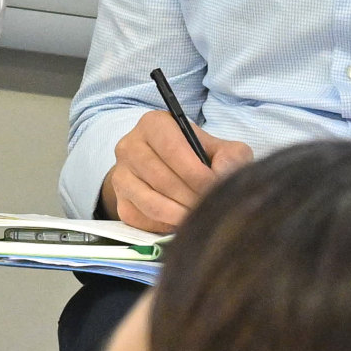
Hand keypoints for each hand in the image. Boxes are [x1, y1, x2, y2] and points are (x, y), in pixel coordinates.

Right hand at [98, 112, 251, 233]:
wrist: (173, 171)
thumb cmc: (199, 158)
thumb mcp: (222, 149)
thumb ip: (230, 157)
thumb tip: (222, 174)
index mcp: (153, 124)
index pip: (173, 150)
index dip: (198, 174)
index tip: (216, 188)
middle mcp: (129, 146)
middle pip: (162, 179)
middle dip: (191, 198)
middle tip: (211, 207)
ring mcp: (120, 175)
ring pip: (150, 202)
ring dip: (179, 215)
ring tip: (199, 217)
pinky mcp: (120, 202)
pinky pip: (140, 220)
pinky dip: (164, 226)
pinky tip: (181, 222)